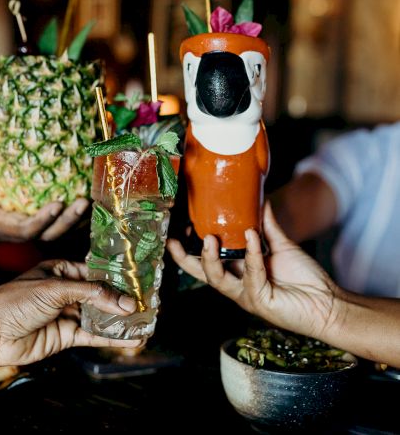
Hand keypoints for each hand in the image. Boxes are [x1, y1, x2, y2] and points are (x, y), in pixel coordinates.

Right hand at [0, 137, 88, 242]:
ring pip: (62, 233)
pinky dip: (81, 218)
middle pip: (50, 234)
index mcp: (2, 225)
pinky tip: (97, 201)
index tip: (58, 203)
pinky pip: (65, 228)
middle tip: (85, 201)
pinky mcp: (44, 229)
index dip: (43, 219)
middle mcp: (22, 233)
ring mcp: (35, 233)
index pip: (26, 229)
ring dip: (81, 220)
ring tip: (97, 200)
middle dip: (69, 221)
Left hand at [0, 260, 140, 366]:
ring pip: (99, 316)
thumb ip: (92, 294)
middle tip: (149, 301)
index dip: (117, 277)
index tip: (139, 281)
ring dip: (121, 319)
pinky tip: (131, 338)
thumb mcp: (56, 288)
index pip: (96, 272)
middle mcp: (66, 291)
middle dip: (122, 299)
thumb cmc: (15, 300)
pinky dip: (112, 337)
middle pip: (100, 294)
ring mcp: (66, 314)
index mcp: (62, 270)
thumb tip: (125, 302)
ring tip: (146, 319)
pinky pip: (93, 335)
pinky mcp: (65, 336)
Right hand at [167, 203, 337, 338]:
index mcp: (237, 273)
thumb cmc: (303, 278)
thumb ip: (268, 226)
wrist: (328, 303)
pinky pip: (252, 274)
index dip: (188, 252)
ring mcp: (246, 295)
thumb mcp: (280, 246)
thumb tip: (261, 201)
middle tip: (175, 239)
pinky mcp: (260, 301)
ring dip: (210, 258)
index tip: (177, 232)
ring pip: (218, 278)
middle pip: (201, 274)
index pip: (205, 263)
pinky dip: (251, 253)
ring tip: (209, 237)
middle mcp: (237, 285)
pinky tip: (252, 236)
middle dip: (185, 259)